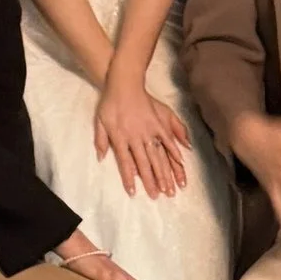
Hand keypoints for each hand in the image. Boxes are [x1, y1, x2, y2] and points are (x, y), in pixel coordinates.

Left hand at [94, 72, 191, 200]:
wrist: (123, 83)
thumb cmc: (110, 103)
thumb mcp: (99, 122)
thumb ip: (101, 141)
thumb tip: (102, 158)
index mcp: (121, 138)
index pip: (126, 163)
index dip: (130, 179)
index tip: (135, 193)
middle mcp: (137, 137)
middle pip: (145, 163)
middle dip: (152, 181)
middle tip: (160, 196)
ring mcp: (150, 130)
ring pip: (158, 155)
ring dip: (165, 172)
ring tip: (171, 186)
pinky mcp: (159, 123)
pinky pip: (168, 140)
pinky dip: (175, 152)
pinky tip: (181, 163)